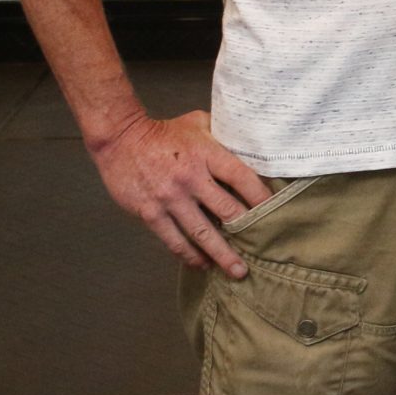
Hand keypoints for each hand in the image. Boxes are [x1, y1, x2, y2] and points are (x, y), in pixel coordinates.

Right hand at [89, 109, 269, 277]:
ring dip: (221, 254)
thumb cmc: (164, 131)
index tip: (275, 212)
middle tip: (262, 250)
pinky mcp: (150, 213)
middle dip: (246, 232)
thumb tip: (248, 150)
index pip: (241, 177)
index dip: (260, 197)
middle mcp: (190, 178)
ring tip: (236, 271)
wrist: (120, 139)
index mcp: (206, 154)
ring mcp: (169, 198)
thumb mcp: (198, 123)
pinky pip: (173, 240)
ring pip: (201, 232)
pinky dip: (189, 255)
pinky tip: (202, 263)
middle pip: (226, 210)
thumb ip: (222, 137)